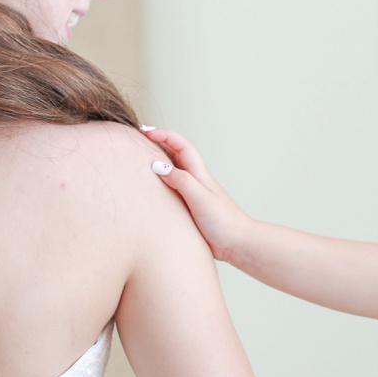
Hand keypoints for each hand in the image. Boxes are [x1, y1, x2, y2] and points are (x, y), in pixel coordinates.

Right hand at [142, 126, 251, 263]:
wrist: (237, 244)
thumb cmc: (223, 221)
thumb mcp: (200, 198)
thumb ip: (181, 181)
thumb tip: (158, 166)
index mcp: (199, 174)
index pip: (181, 146)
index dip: (165, 135)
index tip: (146, 132)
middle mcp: (195, 180)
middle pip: (176, 154)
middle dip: (159, 143)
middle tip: (140, 139)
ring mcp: (192, 194)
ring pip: (173, 171)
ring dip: (159, 161)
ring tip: (140, 160)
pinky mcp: (189, 208)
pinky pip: (172, 189)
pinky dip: (160, 184)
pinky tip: (151, 191)